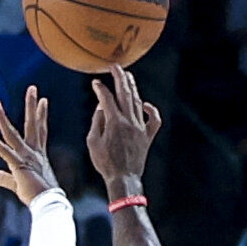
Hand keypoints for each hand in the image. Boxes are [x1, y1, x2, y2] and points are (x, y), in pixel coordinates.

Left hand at [0, 86, 56, 206]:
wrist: (47, 204)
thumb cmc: (35, 195)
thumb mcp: (15, 183)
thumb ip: (1, 177)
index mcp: (37, 154)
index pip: (40, 130)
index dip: (41, 115)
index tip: (43, 100)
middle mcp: (33, 151)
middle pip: (32, 124)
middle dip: (31, 105)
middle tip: (33, 88)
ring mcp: (26, 157)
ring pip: (12, 133)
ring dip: (2, 118)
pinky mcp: (18, 166)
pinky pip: (5, 152)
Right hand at [86, 69, 160, 188]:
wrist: (124, 178)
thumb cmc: (105, 163)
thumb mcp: (92, 142)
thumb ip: (97, 121)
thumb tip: (101, 107)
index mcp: (114, 122)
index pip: (106, 98)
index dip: (100, 89)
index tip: (95, 83)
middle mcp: (129, 121)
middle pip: (125, 93)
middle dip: (120, 78)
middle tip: (115, 67)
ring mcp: (140, 128)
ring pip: (138, 102)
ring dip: (132, 88)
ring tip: (128, 77)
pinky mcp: (147, 136)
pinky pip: (153, 119)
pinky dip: (150, 110)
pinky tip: (144, 104)